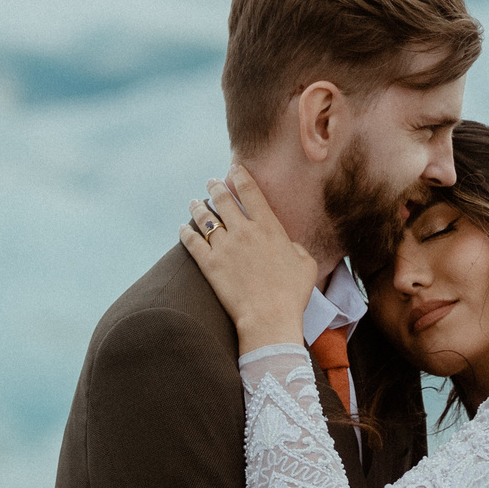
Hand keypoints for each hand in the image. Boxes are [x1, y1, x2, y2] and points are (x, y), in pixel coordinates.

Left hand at [182, 166, 320, 351]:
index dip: (240, 177)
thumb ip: (296, 247)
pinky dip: (185, 233)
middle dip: (215, 187)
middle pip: (223, 199)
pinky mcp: (209, 264)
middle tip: (211, 182)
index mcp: (268, 227)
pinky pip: (192, 242)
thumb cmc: (292, 293)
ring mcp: (224, 247)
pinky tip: (182, 229)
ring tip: (194, 202)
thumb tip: (287, 244)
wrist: (269, 317)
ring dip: (198, 207)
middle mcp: (244, 231)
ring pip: (205, 218)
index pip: (250, 192)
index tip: (234, 169)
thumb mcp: (305, 264)